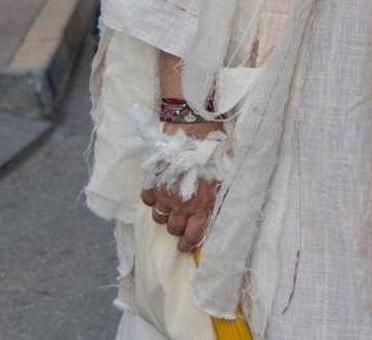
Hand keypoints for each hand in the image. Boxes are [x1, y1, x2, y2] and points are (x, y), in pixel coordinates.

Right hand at [139, 120, 223, 251]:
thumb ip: (218, 194)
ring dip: (164, 213)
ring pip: (158, 216)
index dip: (188, 244)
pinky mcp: (151, 181)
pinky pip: (146, 199)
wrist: (193, 125)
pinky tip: (158, 190)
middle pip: (173, 229)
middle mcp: (182, 204)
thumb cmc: (215, 147)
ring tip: (169, 205)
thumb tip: (216, 208)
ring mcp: (164, 193)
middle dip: (177, 227)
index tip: (185, 245)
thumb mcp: (224, 173)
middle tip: (180, 220)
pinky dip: (151, 198)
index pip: (192, 236)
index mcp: (203, 204)